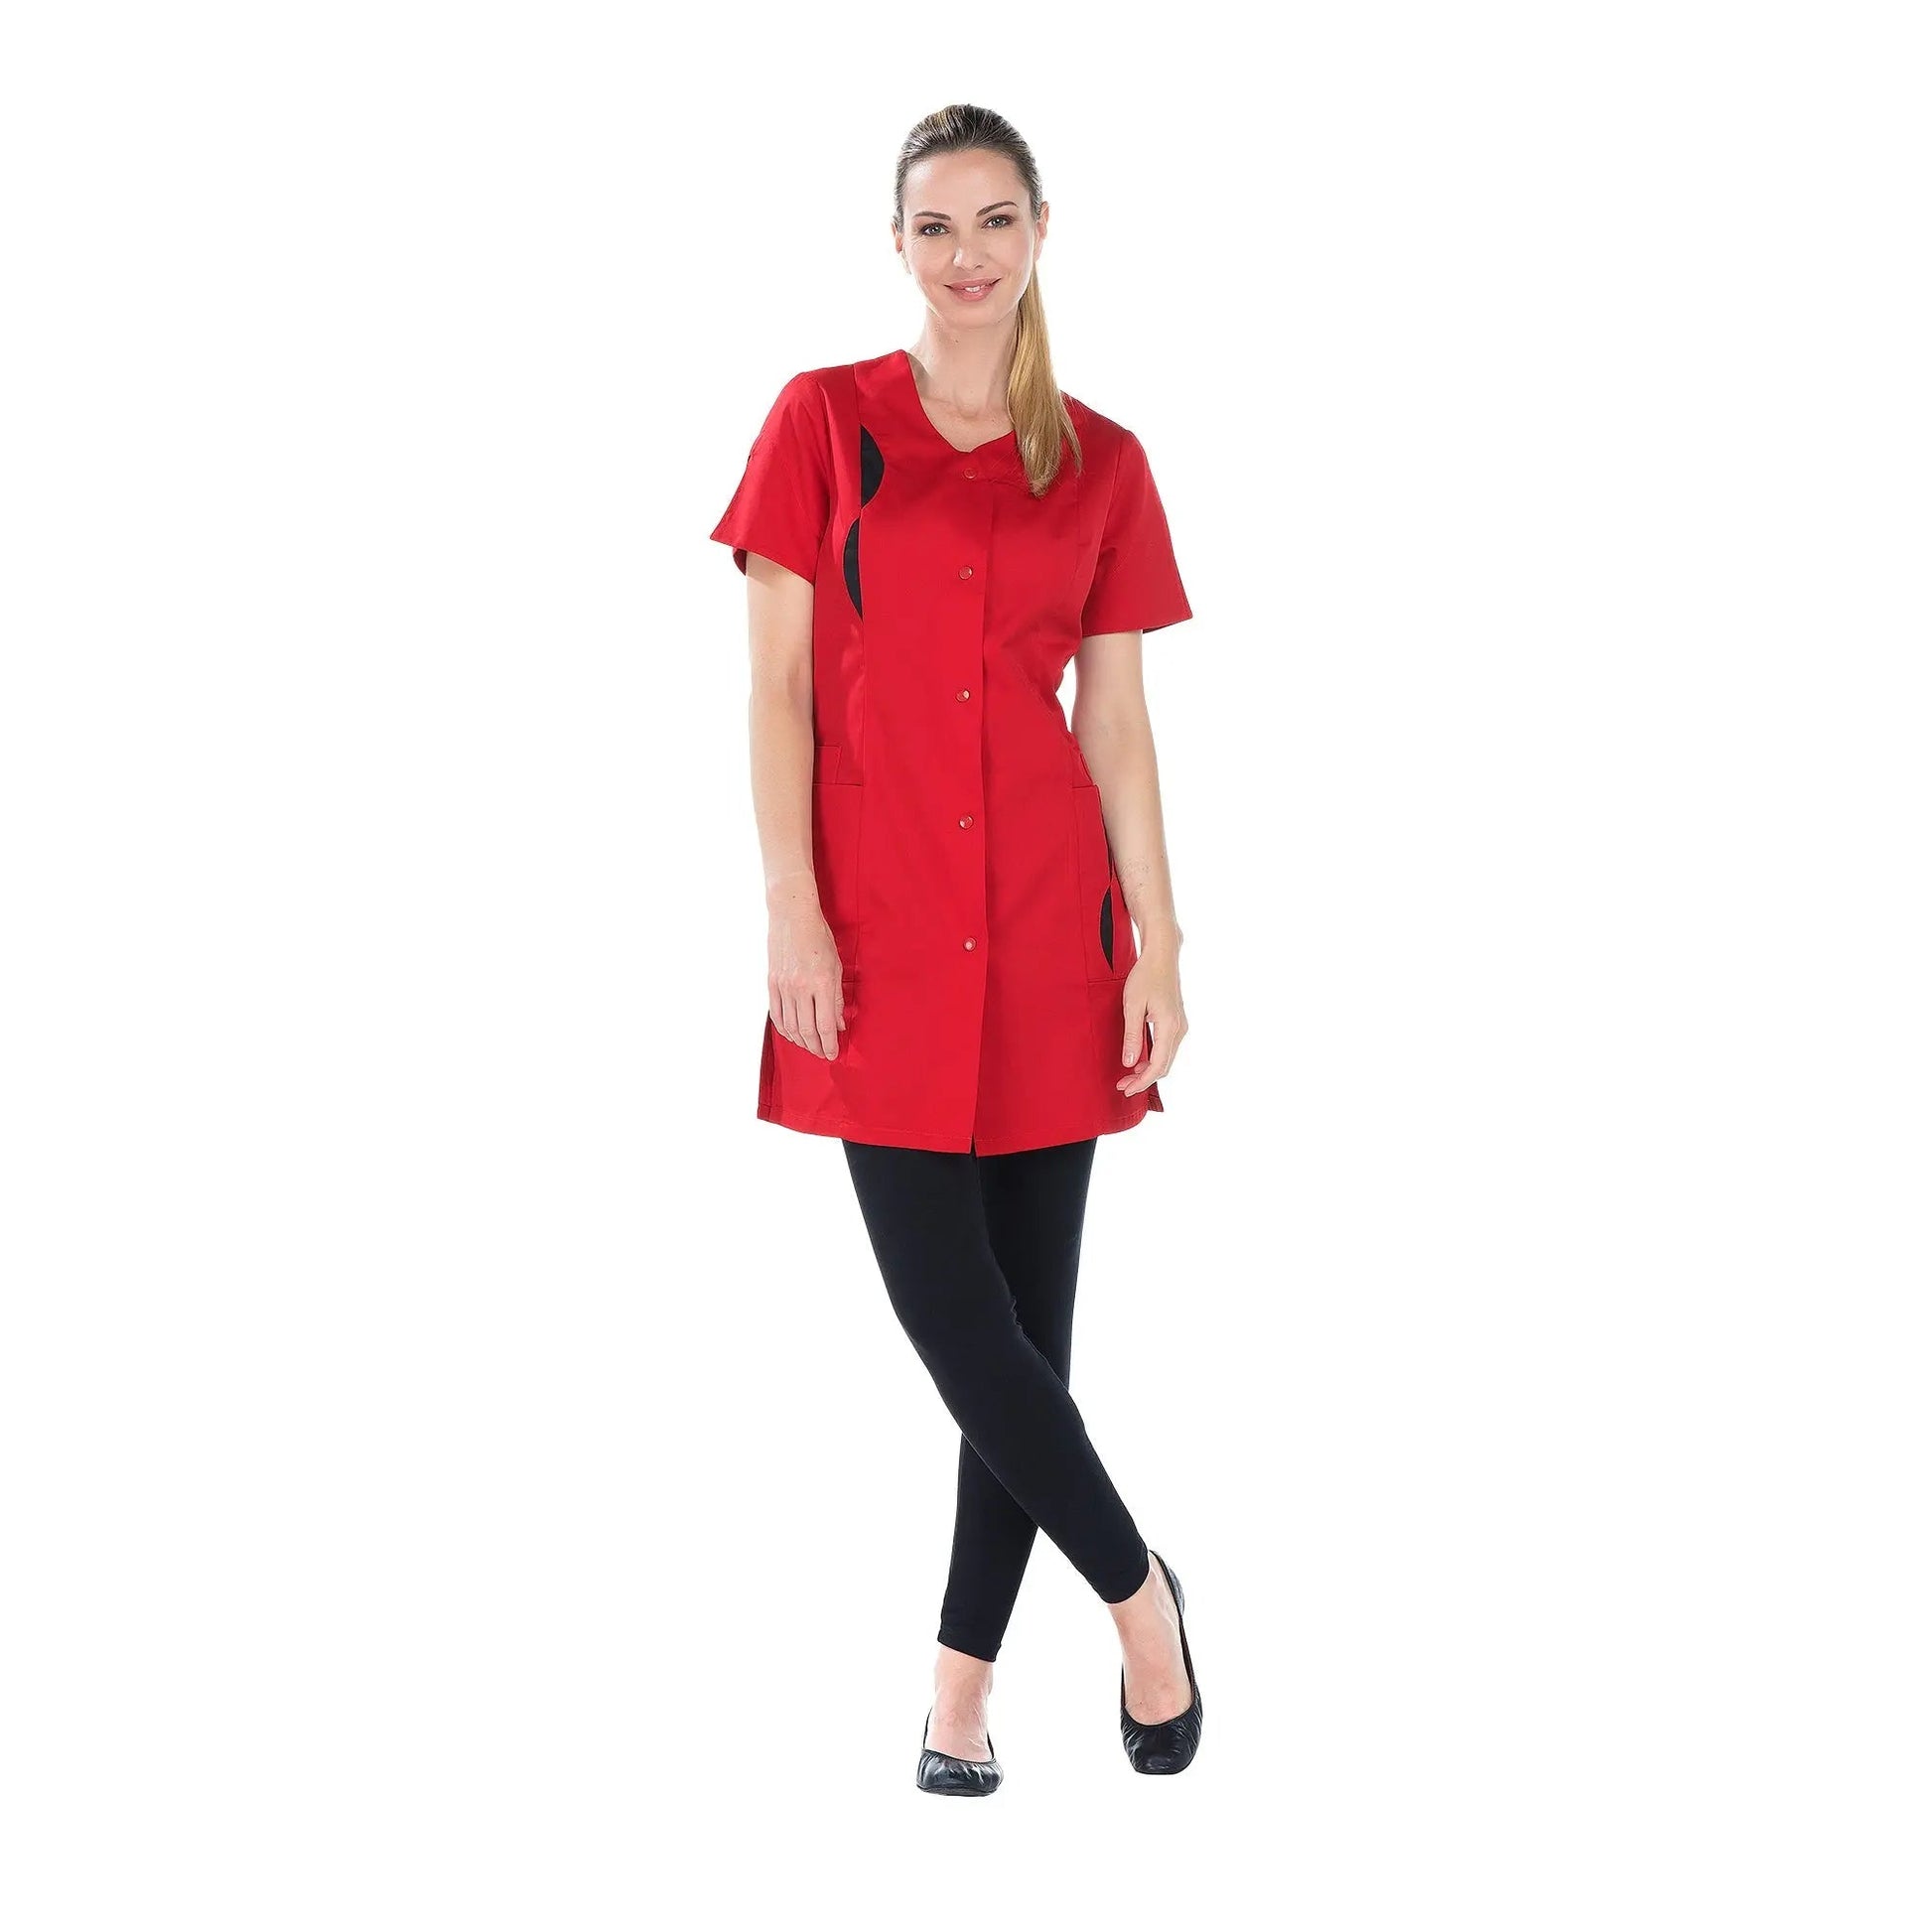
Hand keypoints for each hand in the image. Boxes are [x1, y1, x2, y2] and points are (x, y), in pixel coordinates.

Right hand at [767, 899, 845, 1059]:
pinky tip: (791, 1034)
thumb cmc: (819, 937)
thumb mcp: (836, 967)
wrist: (792, 916)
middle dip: (816, 1047)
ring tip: (809, 1046)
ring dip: (800, 1041)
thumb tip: (839, 1023)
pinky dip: (784, 1029)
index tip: (833, 1053)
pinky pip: (776, 1014)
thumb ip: (837, 998)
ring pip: (790, 1026)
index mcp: (821, 984)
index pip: (826, 1025)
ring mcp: (784, 986)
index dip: (830, 1044)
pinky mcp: (772, 983)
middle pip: (807, 1030)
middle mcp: (801, 988)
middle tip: (822, 1053)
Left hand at [1115, 954, 1185, 1095]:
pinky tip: (1139, 1059)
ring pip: (1166, 1058)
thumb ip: (1132, 1035)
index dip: (1142, 1082)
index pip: (1158, 1066)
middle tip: (1122, 1085)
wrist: (1162, 956)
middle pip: (1164, 1066)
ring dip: (1148, 1070)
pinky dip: (1154, 1058)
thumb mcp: (1132, 1005)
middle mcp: (1179, 1029)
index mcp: (1169, 1027)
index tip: (1126, 1089)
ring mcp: (1180, 1026)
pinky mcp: (1177, 1022)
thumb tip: (1130, 1062)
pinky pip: (1167, 1048)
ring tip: (1128, 1075)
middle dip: (1143, 1079)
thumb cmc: (1145, 976)